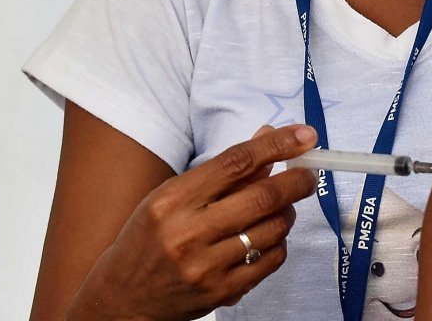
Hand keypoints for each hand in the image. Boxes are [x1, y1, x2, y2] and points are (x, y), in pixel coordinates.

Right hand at [69, 125, 319, 319]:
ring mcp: (206, 267)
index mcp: (172, 200)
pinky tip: (269, 236)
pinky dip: (280, 242)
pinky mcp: (221, 293)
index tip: (304, 135)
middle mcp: (188, 233)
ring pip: (273, 229)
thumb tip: (269, 140)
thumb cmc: (150, 238)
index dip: (276, 145)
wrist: (124, 296)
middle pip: (262, 197)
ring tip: (281, 207)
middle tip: (307, 174)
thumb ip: (221, 173)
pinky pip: (271, 261)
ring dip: (288, 212)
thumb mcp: (172, 197)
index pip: (236, 162)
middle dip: (296, 181)